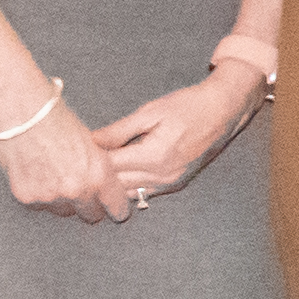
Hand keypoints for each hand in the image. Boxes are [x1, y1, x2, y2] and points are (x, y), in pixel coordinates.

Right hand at [0, 97, 132, 224]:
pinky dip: (40, 196)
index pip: (115, 207)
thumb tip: (104, 185)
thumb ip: (98, 170)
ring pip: (62, 211)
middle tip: (83, 193)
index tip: (115, 210)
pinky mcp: (28, 198)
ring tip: (56, 178)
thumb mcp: (93, 145)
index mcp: (98, 175)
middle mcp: (76, 189)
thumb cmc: (58, 122)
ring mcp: (50, 196)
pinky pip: (39, 206)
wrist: (26, 114)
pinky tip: (39, 177)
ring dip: (62, 201)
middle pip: (89, 214)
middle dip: (89, 206)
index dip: (116, 208)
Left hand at [85, 69, 260, 207]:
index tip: (74, 153)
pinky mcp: (176, 184)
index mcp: (154, 156)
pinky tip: (117, 176)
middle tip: (77, 165)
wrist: (224, 111)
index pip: (110, 166)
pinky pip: (144, 192)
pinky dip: (128, 186)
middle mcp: (163, 175)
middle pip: (117, 184)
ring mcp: (171, 182)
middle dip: (96, 176)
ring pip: (129, 193)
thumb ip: (119, 131)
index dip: (90, 160)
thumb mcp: (150, 112)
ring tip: (94, 172)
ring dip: (111, 185)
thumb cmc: (188, 105)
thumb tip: (91, 141)